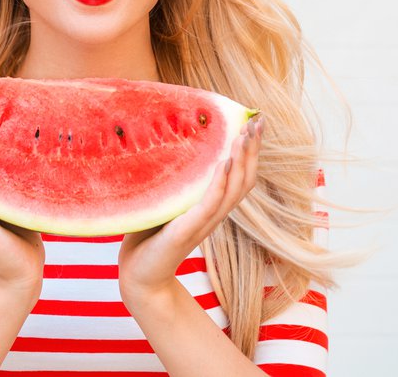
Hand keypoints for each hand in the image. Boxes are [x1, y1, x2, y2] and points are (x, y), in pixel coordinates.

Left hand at [117, 115, 264, 301]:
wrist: (138, 276)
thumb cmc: (149, 238)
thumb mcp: (165, 202)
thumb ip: (175, 182)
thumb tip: (169, 145)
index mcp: (211, 207)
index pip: (240, 176)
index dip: (250, 151)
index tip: (256, 122)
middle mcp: (213, 215)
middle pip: (245, 179)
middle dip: (252, 149)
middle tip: (259, 121)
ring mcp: (202, 224)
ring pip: (233, 189)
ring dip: (241, 160)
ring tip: (245, 134)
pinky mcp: (186, 231)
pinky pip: (209, 205)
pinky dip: (219, 184)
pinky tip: (224, 163)